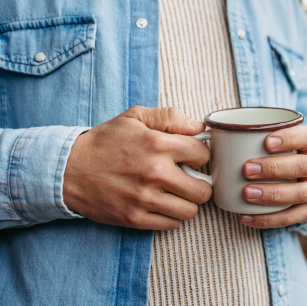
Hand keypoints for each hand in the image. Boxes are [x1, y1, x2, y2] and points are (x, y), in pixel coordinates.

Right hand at [63, 106, 211, 229]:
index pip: (203, 155)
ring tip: (174, 193)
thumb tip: (199, 127)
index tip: (191, 158)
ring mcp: (145, 198)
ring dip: (186, 203)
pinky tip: (160, 204)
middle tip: (188, 179)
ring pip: (190, 211)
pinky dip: (170, 216)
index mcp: (158, 144)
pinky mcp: (134, 218)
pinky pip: (171, 224)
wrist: (67, 170)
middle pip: (203, 190)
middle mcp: (155, 172)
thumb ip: (169, 117)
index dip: (200, 156)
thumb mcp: (134, 118)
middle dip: (199, 184)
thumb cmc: (104, 142)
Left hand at [240, 125, 306, 227]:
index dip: (289, 138)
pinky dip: (268, 219)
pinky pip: (291, 217)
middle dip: (274, 168)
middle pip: (303, 166)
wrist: (305, 178)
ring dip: (272, 193)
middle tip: (246, 169)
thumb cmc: (281, 154)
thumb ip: (253, 135)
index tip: (266, 142)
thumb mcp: (276, 140)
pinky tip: (246, 216)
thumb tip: (209, 128)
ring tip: (246, 193)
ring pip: (300, 193)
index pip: (306, 136)